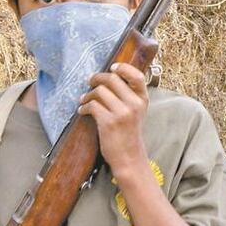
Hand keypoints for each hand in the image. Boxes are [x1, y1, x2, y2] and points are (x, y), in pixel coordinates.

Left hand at [79, 63, 148, 177]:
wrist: (129, 157)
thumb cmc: (129, 134)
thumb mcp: (136, 112)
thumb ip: (128, 96)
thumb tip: (108, 78)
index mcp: (142, 100)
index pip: (137, 76)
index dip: (123, 68)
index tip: (112, 67)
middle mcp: (134, 104)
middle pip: (112, 79)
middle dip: (97, 78)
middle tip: (89, 81)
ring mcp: (122, 113)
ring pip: (99, 91)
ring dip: (88, 95)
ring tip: (84, 100)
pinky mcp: (109, 122)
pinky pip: (92, 105)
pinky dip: (84, 107)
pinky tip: (82, 111)